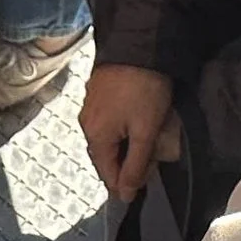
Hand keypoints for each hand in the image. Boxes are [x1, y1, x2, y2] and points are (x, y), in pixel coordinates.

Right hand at [79, 61, 180, 203]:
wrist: (139, 44)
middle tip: (154, 154)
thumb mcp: (145, 132)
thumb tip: (125, 195)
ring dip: (126, 144)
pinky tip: (137, 120)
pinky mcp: (96, 93)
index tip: (152, 172)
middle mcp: (86, 124)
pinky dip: (122, 128)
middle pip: (106, 157)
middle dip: (128, 163)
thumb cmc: (144, 90)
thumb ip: (135, 165)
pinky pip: (107, 122)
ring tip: (148, 137)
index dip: (130, 182)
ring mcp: (89, 107)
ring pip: (108, 139)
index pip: (109, 176)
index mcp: (95, 137)